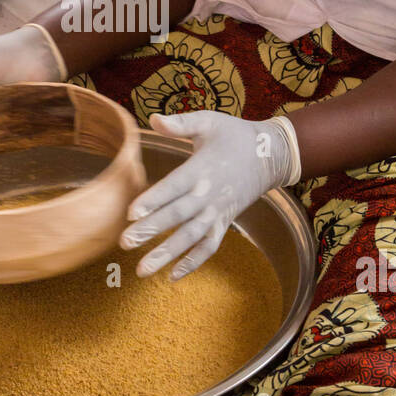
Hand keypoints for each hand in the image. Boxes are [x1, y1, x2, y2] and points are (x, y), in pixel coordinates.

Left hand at [120, 110, 300, 279]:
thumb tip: (153, 119)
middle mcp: (209, 194)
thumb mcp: (209, 122)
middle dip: (151, 230)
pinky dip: (193, 262)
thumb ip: (180, 123)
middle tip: (126, 243)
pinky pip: (209, 247)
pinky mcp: (224, 222)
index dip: (154, 200)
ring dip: (167, 254)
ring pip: (191, 237)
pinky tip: (172, 276)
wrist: (269, 155)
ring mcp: (217, 212)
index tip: (131, 213)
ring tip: (142, 269)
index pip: (174, 187)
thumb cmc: (234, 135)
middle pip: (178, 216)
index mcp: (202, 168)